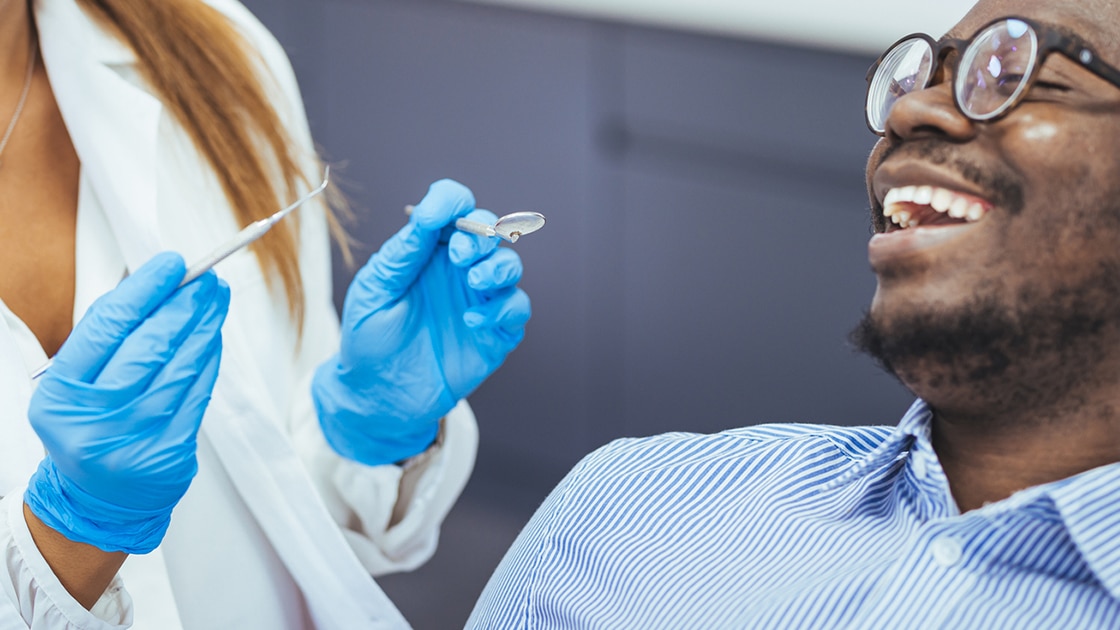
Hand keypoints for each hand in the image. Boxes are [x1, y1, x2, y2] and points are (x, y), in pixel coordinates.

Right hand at [24, 252, 229, 553]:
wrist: (98, 500)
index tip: (172, 264)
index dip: (145, 290)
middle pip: (150, 345)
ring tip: (217, 299)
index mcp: (60, 396)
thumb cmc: (90, 424)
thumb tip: (162, 284)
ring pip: (181, 367)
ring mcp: (134, 441)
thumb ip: (110, 336)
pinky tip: (213, 337)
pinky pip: (198, 394)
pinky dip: (209, 359)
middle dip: (184, 305)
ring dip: (205, 327)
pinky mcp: (170, 456)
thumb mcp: (77, 384)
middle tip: (207, 278)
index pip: (107, 328)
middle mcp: (94, 421)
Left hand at [312, 179, 530, 465]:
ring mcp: (480, 300)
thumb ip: (403, 252)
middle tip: (458, 256)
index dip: (450, 201)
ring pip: (510, 266)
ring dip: (498, 267)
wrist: (377, 395)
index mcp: (429, 249)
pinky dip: (501, 310)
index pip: (452, 206)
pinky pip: (516, 310)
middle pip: (489, 229)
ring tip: (474, 281)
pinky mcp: (495, 333)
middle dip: (480, 234)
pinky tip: (470, 322)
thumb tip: (427, 214)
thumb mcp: (375, 289)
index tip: (434, 215)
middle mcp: (458, 269)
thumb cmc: (369, 338)